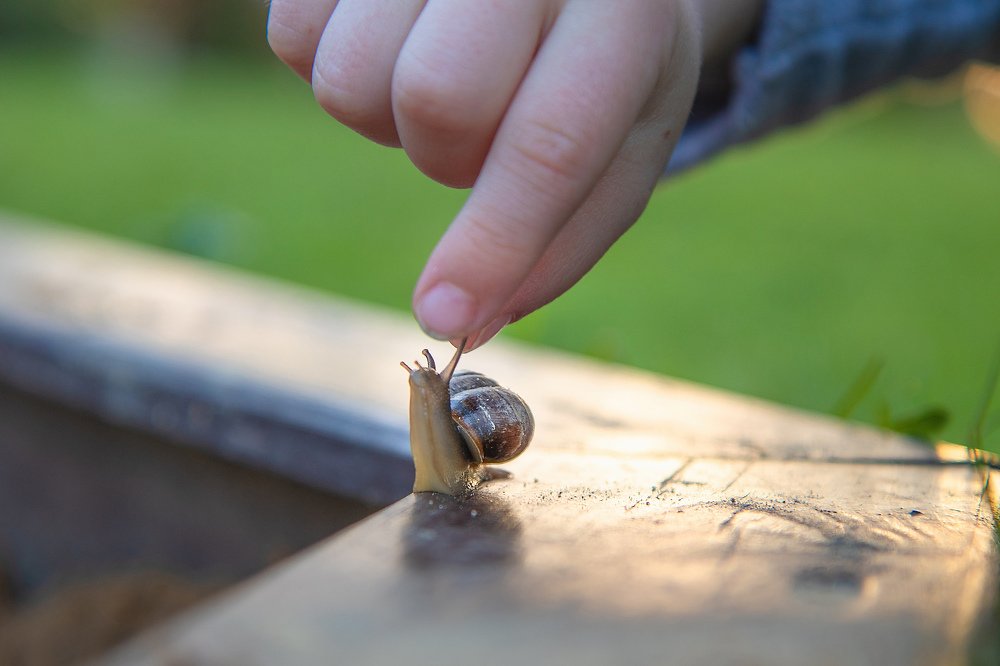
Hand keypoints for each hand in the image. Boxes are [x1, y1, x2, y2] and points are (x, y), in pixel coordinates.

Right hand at [268, 0, 753, 348]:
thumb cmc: (608, 56)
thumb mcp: (626, 140)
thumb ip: (566, 237)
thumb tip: (472, 321)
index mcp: (624, 7)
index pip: (551, 141)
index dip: (493, 242)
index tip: (443, 317)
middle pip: (435, 99)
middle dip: (445, 156)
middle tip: (479, 134)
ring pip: (349, 79)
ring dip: (387, 115)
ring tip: (441, 75)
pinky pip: (293, 36)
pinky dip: (334, 65)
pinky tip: (395, 41)